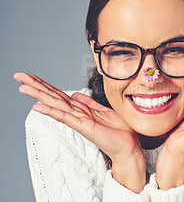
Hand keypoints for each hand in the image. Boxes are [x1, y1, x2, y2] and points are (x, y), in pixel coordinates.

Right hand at [14, 72, 145, 191]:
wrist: (128, 146)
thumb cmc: (118, 131)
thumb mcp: (104, 110)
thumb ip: (89, 103)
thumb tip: (76, 94)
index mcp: (81, 109)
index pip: (59, 94)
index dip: (45, 84)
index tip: (30, 76)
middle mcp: (77, 114)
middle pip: (53, 96)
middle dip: (36, 86)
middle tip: (18, 76)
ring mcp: (79, 120)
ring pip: (56, 104)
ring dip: (39, 95)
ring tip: (22, 87)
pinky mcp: (84, 127)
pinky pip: (66, 117)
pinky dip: (51, 111)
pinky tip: (38, 107)